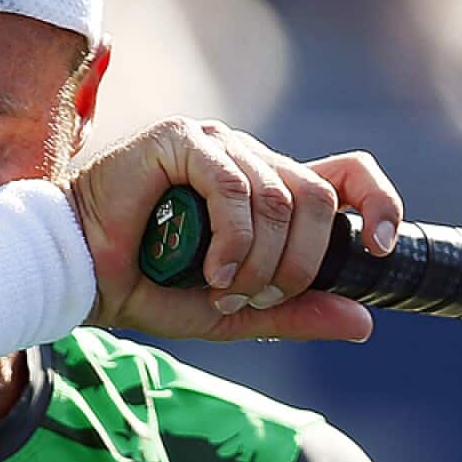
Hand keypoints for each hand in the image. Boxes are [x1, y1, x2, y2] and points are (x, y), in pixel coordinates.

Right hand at [66, 117, 403, 341]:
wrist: (79, 274)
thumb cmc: (146, 285)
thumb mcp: (233, 312)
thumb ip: (294, 312)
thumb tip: (365, 321)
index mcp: (266, 189)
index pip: (346, 173)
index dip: (378, 201)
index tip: (382, 248)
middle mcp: (248, 159)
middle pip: (319, 197)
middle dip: (299, 264)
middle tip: (253, 299)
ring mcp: (215, 143)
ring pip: (279, 196)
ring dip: (260, 260)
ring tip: (221, 289)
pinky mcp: (180, 139)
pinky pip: (235, 185)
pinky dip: (232, 238)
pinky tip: (209, 269)